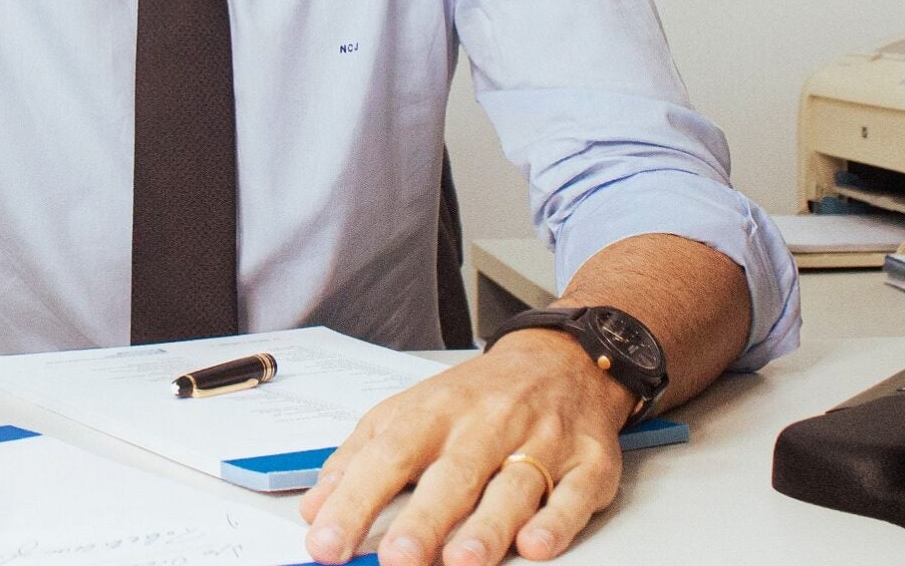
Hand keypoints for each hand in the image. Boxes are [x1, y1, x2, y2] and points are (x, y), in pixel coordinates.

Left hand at [297, 331, 635, 565]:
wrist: (562, 358)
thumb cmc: (478, 396)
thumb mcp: (408, 412)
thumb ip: (359, 459)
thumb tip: (315, 509)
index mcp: (434, 412)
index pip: (388, 456)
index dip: (356, 500)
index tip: (327, 542)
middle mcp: (487, 425)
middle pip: (453, 475)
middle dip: (425, 520)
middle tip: (398, 559)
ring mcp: (541, 443)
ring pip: (514, 487)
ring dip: (488, 528)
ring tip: (461, 561)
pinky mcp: (588, 462)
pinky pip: (575, 493)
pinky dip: (558, 521)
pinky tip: (536, 544)